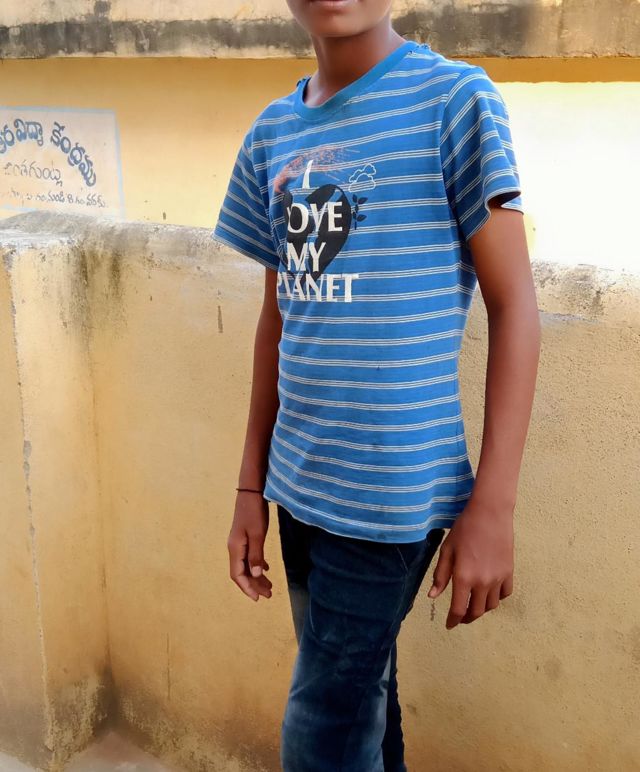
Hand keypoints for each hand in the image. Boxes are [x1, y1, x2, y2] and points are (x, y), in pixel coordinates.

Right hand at [227, 491, 272, 601]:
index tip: (258, 599)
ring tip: (270, 586)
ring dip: (257, 576)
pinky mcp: (245, 536)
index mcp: (235, 548)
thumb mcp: (258, 534)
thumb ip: (256, 554)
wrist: (251, 491)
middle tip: (269, 594)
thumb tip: (256, 575)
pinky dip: (258, 564)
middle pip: (243, 572)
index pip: (238, 575)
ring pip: (247, 565)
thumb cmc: (254, 511)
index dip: (247, 588)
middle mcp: (234, 547)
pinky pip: (250, 556)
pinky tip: (266, 569)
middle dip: (255, 585)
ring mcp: (239, 542)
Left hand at [427, 498, 513, 628]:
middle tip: (460, 617)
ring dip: (481, 608)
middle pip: (476, 612)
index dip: (453, 620)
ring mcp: (498, 578)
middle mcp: (482, 582)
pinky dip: (497, 597)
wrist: (490, 514)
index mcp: (464, 577)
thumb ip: (441, 575)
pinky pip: (504, 594)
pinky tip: (489, 592)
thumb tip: (433, 596)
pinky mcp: (509, 572)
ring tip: (473, 603)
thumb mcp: (447, 550)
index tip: (449, 625)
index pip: (458, 609)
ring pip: (491, 605)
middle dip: (467, 618)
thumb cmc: (464, 529)